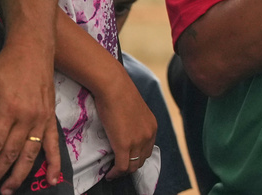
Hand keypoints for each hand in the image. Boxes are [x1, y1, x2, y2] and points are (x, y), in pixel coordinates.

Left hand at [0, 44, 59, 193]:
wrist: (34, 49)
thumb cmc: (7, 65)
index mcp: (8, 109)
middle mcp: (26, 117)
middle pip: (11, 153)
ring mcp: (41, 118)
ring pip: (31, 153)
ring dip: (20, 174)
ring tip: (9, 190)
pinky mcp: (50, 117)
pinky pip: (53, 144)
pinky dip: (54, 162)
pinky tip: (54, 179)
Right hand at [93, 65, 155, 179]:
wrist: (114, 87)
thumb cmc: (120, 94)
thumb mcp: (133, 111)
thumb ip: (134, 123)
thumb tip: (125, 131)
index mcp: (152, 126)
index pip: (147, 150)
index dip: (136, 158)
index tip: (125, 160)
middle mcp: (149, 135)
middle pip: (141, 160)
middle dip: (130, 166)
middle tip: (117, 168)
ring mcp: (138, 141)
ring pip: (132, 166)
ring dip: (122, 172)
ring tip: (112, 172)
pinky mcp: (125, 145)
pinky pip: (122, 167)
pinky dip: (115, 174)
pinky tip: (109, 174)